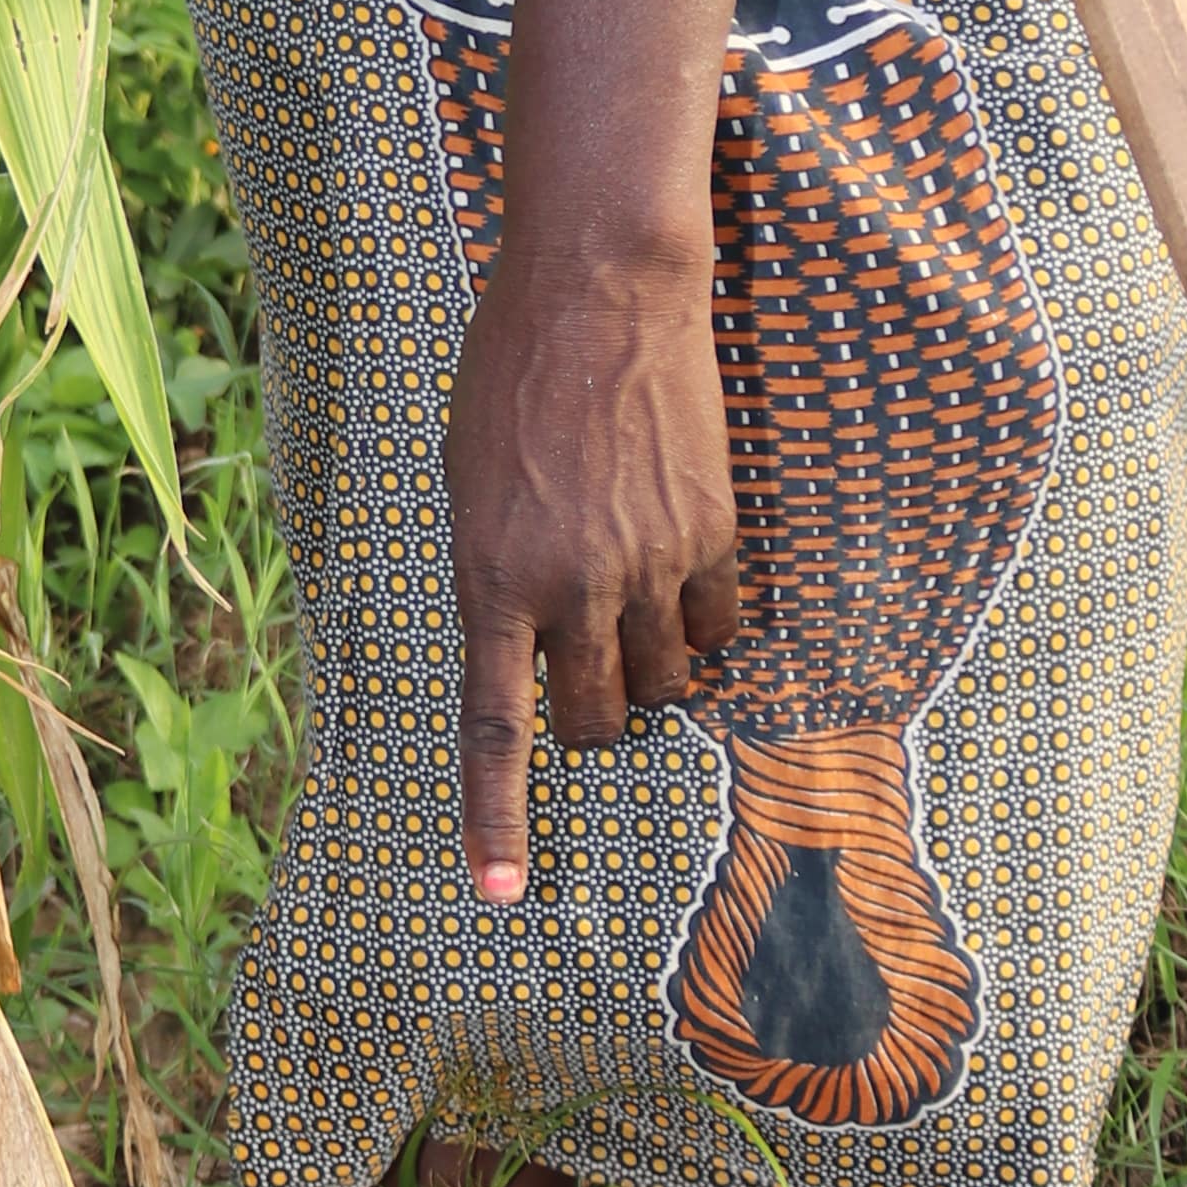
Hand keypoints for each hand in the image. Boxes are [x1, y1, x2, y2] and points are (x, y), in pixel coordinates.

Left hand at [443, 233, 740, 903]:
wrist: (599, 293)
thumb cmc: (512, 379)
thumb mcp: (467, 484)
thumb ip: (494, 577)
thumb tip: (526, 650)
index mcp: (489, 576)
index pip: (494, 725)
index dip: (497, 817)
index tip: (500, 894)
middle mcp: (569, 585)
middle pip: (592, 718)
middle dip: (593, 722)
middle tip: (592, 691)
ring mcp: (647, 564)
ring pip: (664, 683)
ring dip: (651, 677)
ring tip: (637, 624)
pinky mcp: (711, 535)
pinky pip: (718, 629)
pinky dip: (705, 630)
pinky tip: (687, 587)